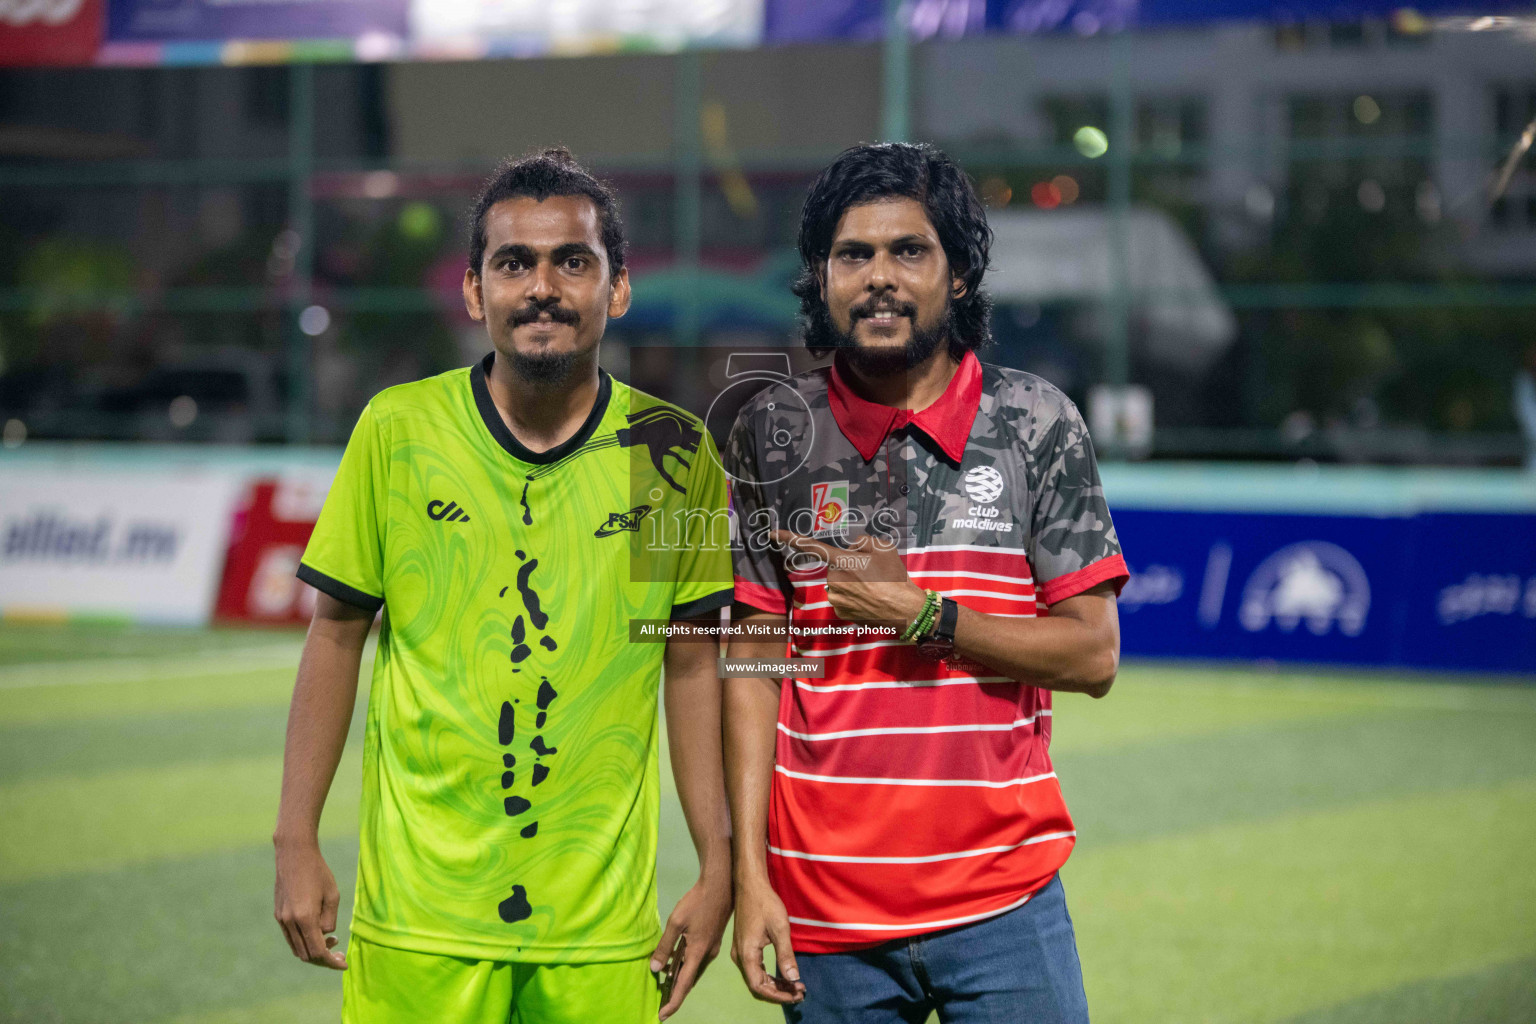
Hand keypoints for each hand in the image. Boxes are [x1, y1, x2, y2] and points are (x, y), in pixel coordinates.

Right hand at [273, 838, 345, 969]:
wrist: (294, 854)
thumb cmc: (318, 872)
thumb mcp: (333, 895)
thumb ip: (330, 920)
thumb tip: (326, 936)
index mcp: (305, 918)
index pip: (318, 951)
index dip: (332, 962)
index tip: (344, 964)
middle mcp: (290, 922)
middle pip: (306, 954)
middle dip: (324, 959)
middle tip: (340, 953)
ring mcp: (281, 919)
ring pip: (297, 948)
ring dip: (313, 951)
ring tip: (331, 941)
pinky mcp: (278, 915)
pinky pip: (291, 937)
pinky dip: (304, 942)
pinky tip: (317, 933)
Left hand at [651, 874, 731, 1019]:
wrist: (720, 886)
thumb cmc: (697, 902)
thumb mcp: (676, 922)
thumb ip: (665, 946)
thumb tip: (655, 968)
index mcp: (698, 952)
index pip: (684, 984)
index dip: (673, 1001)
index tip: (662, 1015)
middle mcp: (707, 955)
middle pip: (690, 980)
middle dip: (676, 994)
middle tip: (662, 1004)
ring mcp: (711, 948)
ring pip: (694, 970)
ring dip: (680, 979)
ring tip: (665, 987)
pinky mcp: (711, 941)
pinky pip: (697, 960)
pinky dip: (685, 966)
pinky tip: (675, 963)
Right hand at [730, 875, 804, 1004]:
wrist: (750, 884)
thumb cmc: (765, 903)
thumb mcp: (779, 928)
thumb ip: (785, 955)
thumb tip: (793, 978)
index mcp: (746, 955)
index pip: (759, 987)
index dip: (778, 995)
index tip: (796, 995)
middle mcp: (740, 957)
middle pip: (758, 985)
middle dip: (779, 991)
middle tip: (800, 992)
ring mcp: (740, 952)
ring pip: (757, 978)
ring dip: (776, 984)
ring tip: (796, 985)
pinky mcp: (744, 947)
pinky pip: (756, 969)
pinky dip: (770, 975)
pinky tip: (784, 975)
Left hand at [772, 530, 926, 625]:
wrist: (904, 609)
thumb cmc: (894, 577)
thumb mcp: (883, 547)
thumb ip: (863, 541)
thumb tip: (852, 548)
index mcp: (842, 561)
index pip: (811, 546)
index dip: (790, 538)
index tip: (772, 533)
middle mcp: (834, 579)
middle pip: (836, 566)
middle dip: (849, 566)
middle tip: (872, 573)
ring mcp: (836, 598)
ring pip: (840, 583)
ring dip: (853, 582)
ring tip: (875, 586)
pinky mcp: (840, 613)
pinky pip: (844, 598)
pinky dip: (855, 597)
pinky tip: (870, 599)